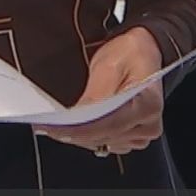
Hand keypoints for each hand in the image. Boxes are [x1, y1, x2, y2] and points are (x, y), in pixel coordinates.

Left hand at [34, 27, 163, 156]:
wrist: (143, 52)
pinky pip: (105, 143)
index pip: (108, 124)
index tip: (55, 127)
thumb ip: (95, 94)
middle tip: (46, 125)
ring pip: (102, 143)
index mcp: (148, 104)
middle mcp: (148, 125)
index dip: (79, 129)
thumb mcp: (109, 65)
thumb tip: (78, 117)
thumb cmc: (129, 54)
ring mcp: (141, 134)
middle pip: (103, 137)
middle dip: (73, 132)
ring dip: (79, 135)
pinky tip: (74, 126)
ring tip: (56, 124)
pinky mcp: (132, 138)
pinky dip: (87, 136)